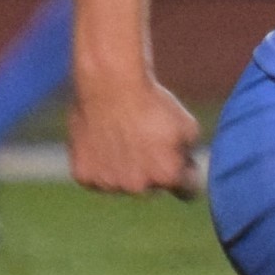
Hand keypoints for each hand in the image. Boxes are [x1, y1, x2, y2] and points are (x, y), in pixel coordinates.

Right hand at [67, 73, 200, 197]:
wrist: (110, 82)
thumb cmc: (152, 101)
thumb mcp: (189, 127)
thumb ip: (190, 156)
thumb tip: (187, 168)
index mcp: (168, 176)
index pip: (187, 191)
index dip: (186, 175)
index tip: (182, 164)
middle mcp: (138, 187)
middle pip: (152, 187)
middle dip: (152, 170)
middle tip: (143, 141)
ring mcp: (109, 183)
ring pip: (122, 184)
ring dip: (124, 169)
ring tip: (122, 137)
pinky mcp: (84, 176)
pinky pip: (96, 178)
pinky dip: (99, 165)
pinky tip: (103, 142)